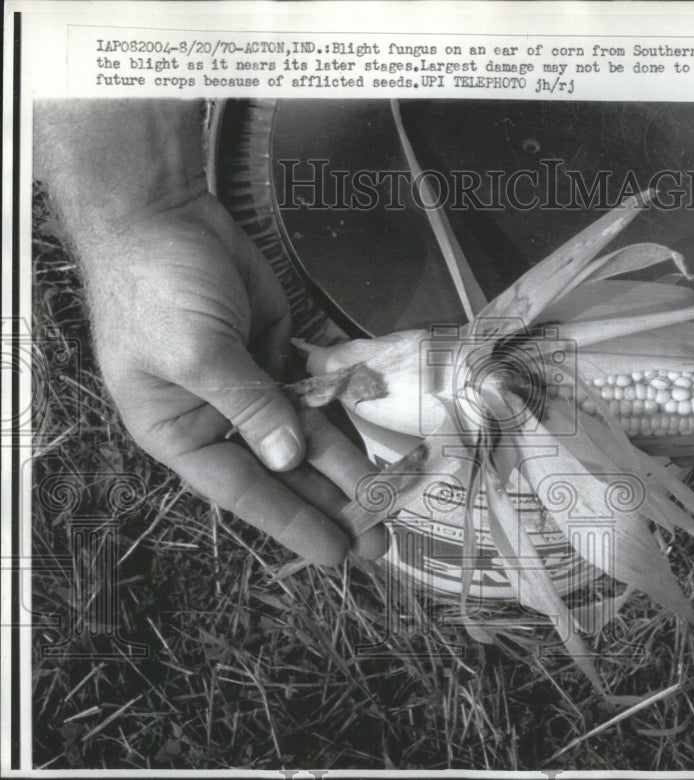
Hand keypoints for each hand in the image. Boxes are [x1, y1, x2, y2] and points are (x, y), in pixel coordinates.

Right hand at [82, 192, 386, 563]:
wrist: (163, 214)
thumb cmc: (155, 290)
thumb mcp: (196, 353)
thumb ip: (247, 405)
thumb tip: (288, 460)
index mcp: (180, 432)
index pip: (243, 490)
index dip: (291, 522)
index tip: (335, 553)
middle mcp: (219, 418)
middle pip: (284, 471)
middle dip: (332, 503)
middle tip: (380, 539)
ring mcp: (252, 385)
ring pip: (309, 435)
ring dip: (348, 463)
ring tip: (393, 494)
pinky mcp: (278, 352)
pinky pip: (319, 391)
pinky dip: (347, 412)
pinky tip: (380, 438)